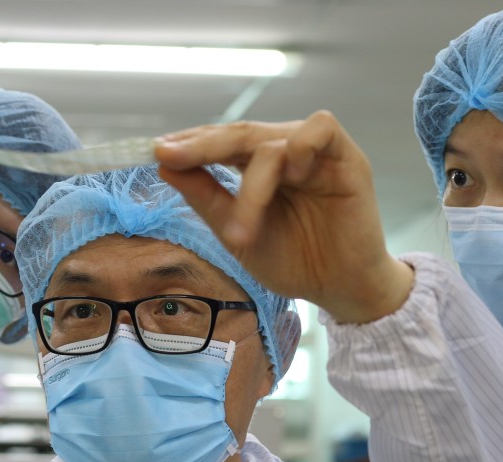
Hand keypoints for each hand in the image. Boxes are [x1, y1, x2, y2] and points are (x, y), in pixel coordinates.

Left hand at [156, 111, 412, 323]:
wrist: (339, 290)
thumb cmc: (292, 261)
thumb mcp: (237, 233)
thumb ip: (206, 198)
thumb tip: (165, 165)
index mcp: (258, 166)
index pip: (220, 142)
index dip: (190, 143)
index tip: (156, 151)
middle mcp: (285, 151)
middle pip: (239, 133)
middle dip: (201, 145)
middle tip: (169, 156)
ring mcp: (315, 154)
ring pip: (271, 144)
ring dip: (251, 187)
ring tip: (241, 232)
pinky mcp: (347, 159)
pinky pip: (321, 130)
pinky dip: (300, 146)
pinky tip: (291, 174)